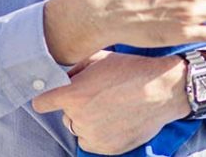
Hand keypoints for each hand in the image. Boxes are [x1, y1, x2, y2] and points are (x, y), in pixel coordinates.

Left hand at [32, 51, 187, 153]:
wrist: (164, 90)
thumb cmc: (132, 69)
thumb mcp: (99, 58)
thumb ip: (74, 68)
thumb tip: (59, 74)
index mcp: (74, 95)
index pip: (41, 103)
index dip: (46, 98)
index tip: (51, 96)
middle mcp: (80, 118)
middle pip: (65, 115)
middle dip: (75, 106)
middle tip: (96, 95)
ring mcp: (94, 136)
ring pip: (79, 129)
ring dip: (87, 120)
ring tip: (109, 106)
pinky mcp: (108, 149)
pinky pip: (92, 142)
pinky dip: (98, 134)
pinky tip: (115, 118)